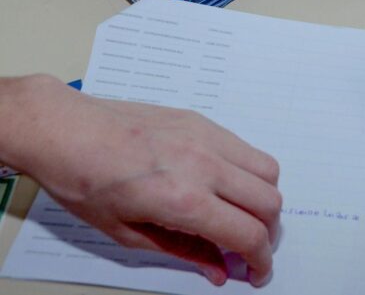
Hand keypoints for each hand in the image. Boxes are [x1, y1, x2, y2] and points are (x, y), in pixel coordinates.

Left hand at [1, 75, 280, 286]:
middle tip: (251, 247)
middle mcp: (204, 166)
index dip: (261, 260)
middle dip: (269, 233)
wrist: (66, 131)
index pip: (248, 235)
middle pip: (270, 202)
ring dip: (264, 198)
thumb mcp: (128, 233)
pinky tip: (224, 184)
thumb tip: (218, 270)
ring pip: (268, 170)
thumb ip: (183, 251)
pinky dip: (248, 172)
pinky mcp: (202, 122)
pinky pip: (245, 148)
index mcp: (183, 201)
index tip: (256, 272)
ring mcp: (206, 138)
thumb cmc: (84, 182)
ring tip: (242, 212)